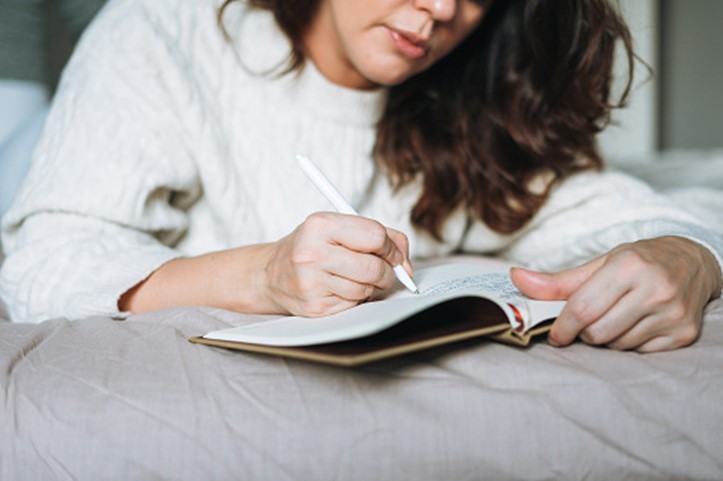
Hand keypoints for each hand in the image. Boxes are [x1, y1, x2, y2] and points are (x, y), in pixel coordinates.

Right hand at [261, 212, 411, 316]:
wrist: (270, 273)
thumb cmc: (310, 247)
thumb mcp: (336, 227)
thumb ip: (376, 235)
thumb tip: (405, 262)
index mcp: (320, 225)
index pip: (375, 236)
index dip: (392, 247)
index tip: (393, 253)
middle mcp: (313, 253)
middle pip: (374, 267)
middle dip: (387, 272)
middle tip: (383, 271)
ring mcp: (312, 282)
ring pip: (366, 289)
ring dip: (369, 286)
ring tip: (354, 277)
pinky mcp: (315, 306)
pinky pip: (354, 305)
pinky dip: (355, 299)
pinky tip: (340, 289)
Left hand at [510, 236, 721, 351]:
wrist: (693, 262)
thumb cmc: (638, 262)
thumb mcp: (600, 264)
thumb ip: (558, 281)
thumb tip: (515, 278)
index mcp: (628, 266)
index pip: (582, 308)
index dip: (562, 326)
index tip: (555, 334)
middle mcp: (654, 289)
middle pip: (598, 332)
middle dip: (584, 332)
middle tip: (589, 321)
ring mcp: (672, 314)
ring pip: (617, 345)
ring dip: (607, 338)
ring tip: (616, 317)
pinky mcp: (684, 334)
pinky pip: (640, 353)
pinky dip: (629, 344)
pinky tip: (636, 324)